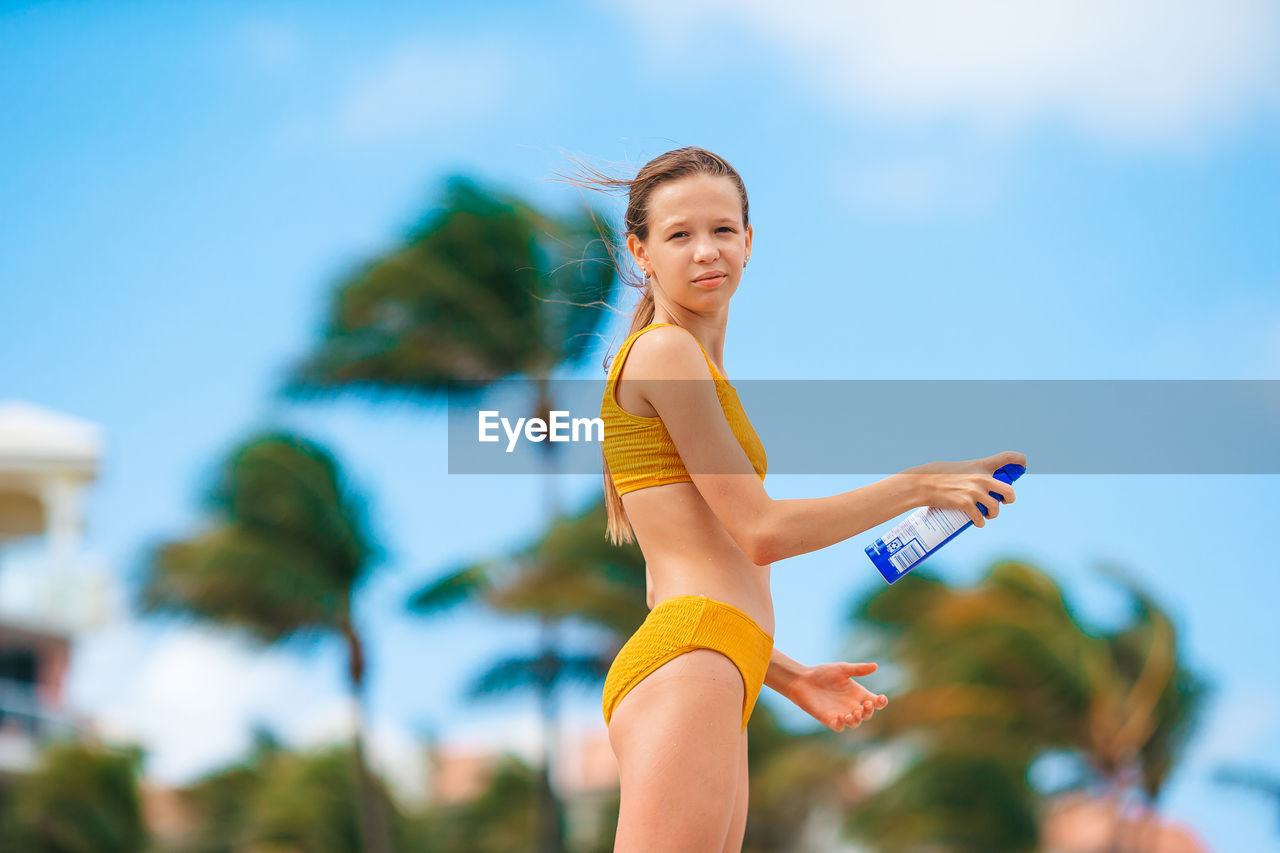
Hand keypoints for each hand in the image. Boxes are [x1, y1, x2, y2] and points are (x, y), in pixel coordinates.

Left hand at [788, 662, 888, 732]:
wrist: (803, 679)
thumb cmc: (823, 673)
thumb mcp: (842, 669)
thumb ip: (858, 669)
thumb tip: (875, 666)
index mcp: (857, 694)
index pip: (875, 702)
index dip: (881, 702)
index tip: (881, 698)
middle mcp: (851, 705)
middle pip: (867, 714)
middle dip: (869, 711)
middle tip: (866, 704)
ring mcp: (841, 713)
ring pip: (855, 723)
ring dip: (857, 719)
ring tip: (855, 712)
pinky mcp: (829, 719)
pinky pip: (839, 727)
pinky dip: (841, 723)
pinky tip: (840, 715)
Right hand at [905, 450, 1025, 527]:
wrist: (923, 484)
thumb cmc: (938, 475)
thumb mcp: (960, 468)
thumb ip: (973, 473)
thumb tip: (979, 483)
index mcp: (981, 465)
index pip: (1007, 457)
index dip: (1020, 461)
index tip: (1023, 465)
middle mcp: (981, 478)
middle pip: (1009, 491)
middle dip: (1009, 499)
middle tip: (1002, 502)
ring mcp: (974, 492)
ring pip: (995, 508)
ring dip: (993, 514)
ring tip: (987, 514)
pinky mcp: (966, 504)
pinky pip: (980, 517)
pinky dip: (980, 522)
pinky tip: (977, 522)